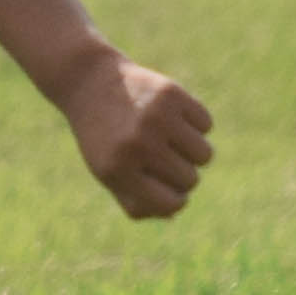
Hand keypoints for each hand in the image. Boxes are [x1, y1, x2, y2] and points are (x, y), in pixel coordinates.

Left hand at [54, 51, 216, 219]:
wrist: (90, 83)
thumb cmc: (104, 137)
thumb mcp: (109, 174)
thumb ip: (137, 203)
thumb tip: (174, 211)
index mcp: (119, 171)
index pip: (171, 204)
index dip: (175, 200)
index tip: (168, 189)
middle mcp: (138, 145)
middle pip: (190, 179)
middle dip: (180, 173)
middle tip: (161, 156)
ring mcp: (156, 118)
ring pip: (204, 155)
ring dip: (193, 151)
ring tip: (171, 138)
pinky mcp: (171, 94)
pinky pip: (206, 124)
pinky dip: (196, 123)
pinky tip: (173, 116)